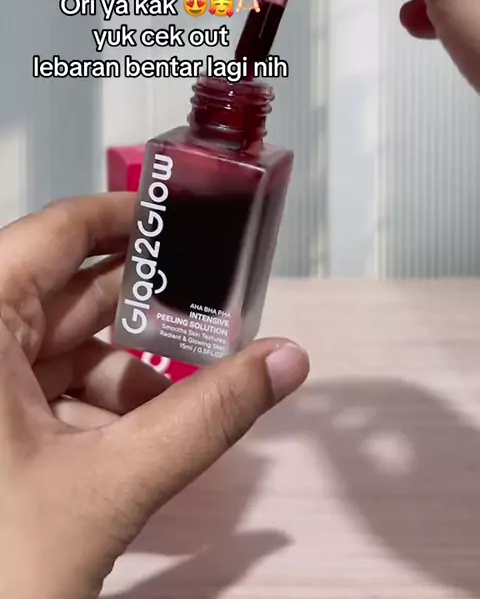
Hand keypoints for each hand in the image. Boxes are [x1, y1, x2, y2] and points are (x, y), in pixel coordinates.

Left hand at [0, 193, 307, 598]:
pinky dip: (88, 402)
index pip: (56, 231)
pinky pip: (35, 389)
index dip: (124, 216)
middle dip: (141, 305)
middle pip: (63, 292)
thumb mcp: (109, 486)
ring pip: (53, 346)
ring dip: (120, 367)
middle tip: (212, 304)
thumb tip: (290, 359)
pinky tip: (134, 436)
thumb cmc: (0, 563)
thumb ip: (207, 419)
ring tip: (186, 389)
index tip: (187, 220)